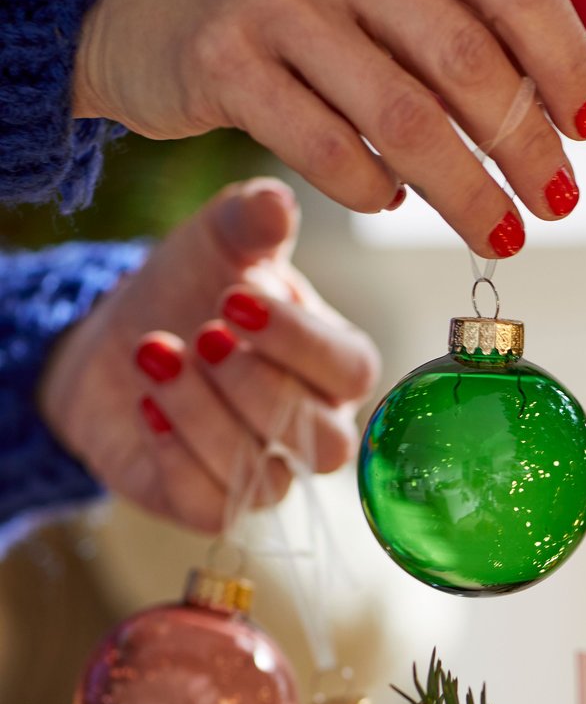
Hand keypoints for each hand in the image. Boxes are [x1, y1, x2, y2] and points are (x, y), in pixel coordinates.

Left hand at [38, 178, 379, 533]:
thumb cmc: (191, 290)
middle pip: (320, 440)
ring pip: (266, 476)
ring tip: (153, 354)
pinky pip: (212, 504)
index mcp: (336, 365)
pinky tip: (146, 406)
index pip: (351, 370)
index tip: (237, 299)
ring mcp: (269, 473)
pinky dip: (175, 453)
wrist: (116, 341)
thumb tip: (278, 199)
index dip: (299, 341)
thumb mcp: (218, 243)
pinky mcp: (213, 504)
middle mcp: (316, 428)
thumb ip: (250, 223)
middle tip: (201, 334)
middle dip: (254, 385)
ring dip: (204, 414)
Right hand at [73, 0, 585, 256]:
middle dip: (525, 145)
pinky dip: (376, 191)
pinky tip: (395, 202)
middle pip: (467, 59)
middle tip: (556, 202)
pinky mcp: (219, 62)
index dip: (565, 59)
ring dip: (467, 193)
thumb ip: (497, 18)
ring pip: (404, 120)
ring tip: (503, 235)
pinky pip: (329, 152)